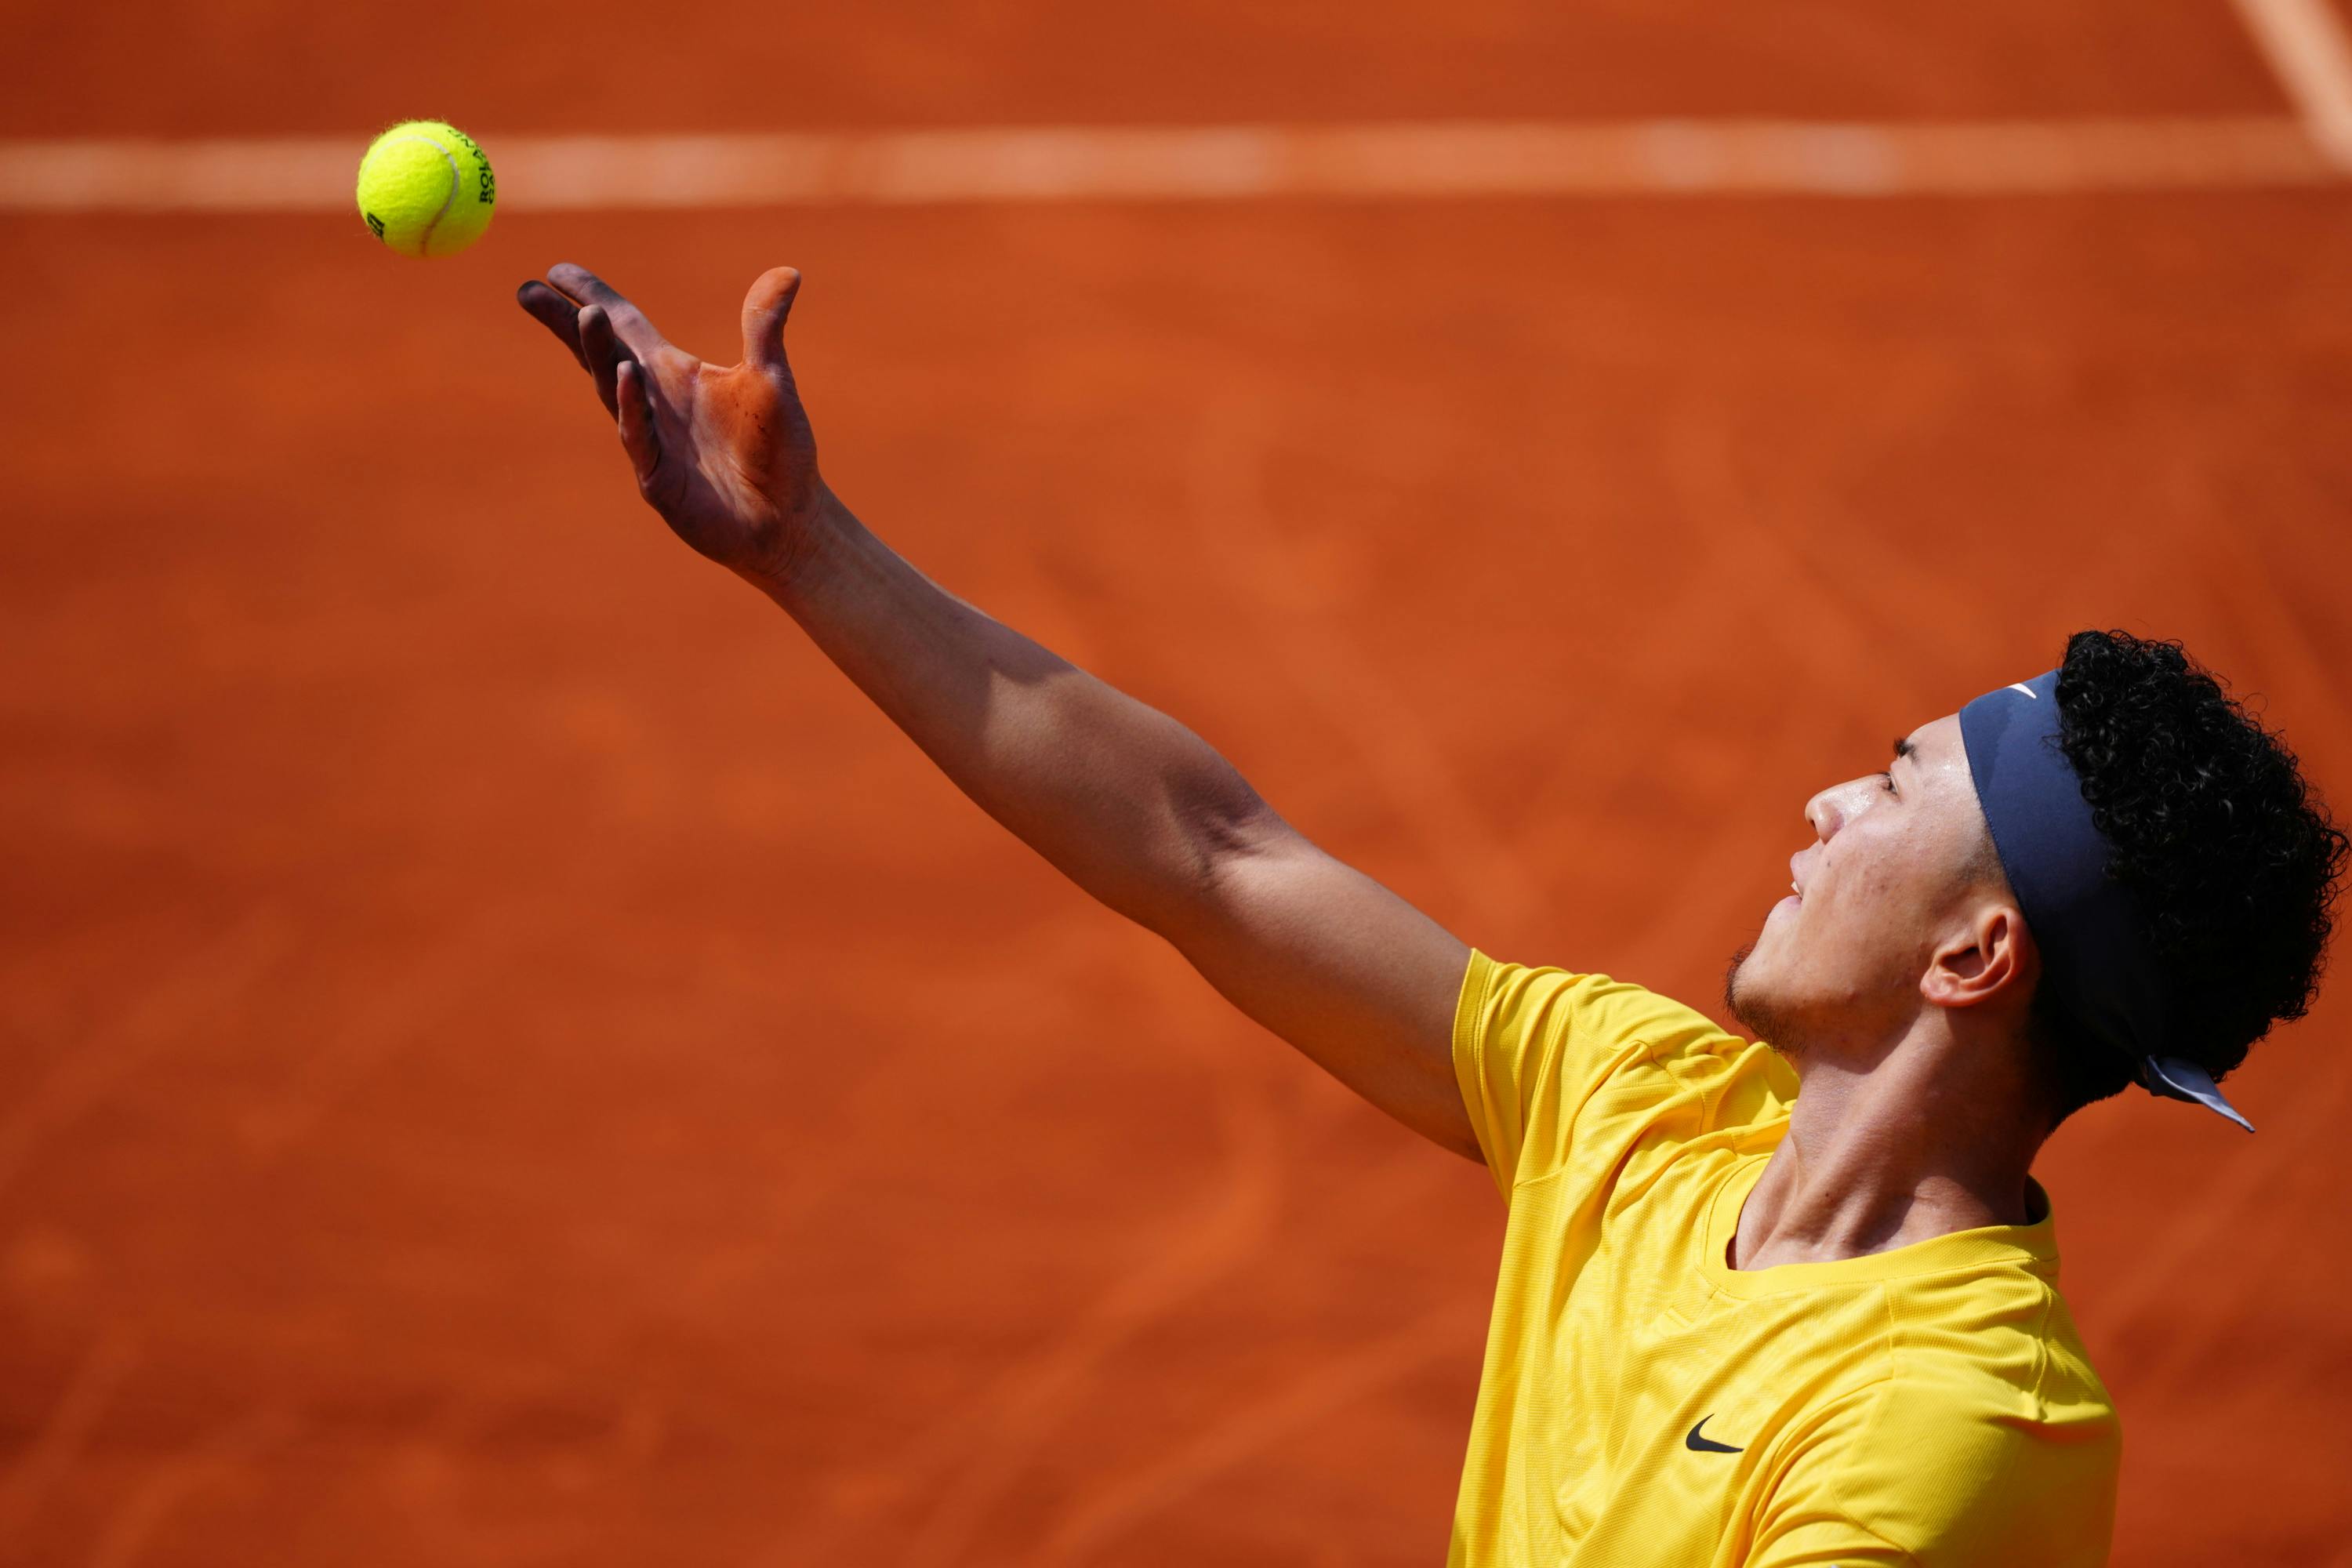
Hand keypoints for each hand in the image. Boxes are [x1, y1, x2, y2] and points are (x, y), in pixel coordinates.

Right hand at [518, 263, 825, 579]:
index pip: (625, 325)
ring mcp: (650, 441)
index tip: (555, 270)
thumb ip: (765, 325)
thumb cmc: (779, 450)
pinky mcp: (658, 479)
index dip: (592, 295)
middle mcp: (654, 403)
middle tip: (528, 290)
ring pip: (613, 390)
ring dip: (599, 355)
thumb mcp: (772, 379)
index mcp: (675, 373)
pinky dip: (632, 406)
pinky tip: (626, 373)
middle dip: (566, 323)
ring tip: (588, 317)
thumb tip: (789, 271)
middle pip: (600, 354)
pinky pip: (639, 438)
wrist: (788, 519)